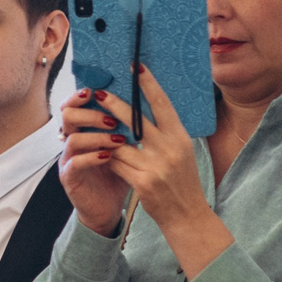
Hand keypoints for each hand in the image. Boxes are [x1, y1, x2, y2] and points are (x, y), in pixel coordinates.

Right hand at [58, 92, 131, 235]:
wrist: (108, 208)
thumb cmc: (120, 175)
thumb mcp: (128, 148)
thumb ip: (132, 128)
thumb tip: (152, 102)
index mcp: (85, 130)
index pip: (76, 105)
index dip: (82, 95)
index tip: (99, 89)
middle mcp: (73, 140)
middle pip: (68, 115)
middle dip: (90, 114)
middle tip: (112, 119)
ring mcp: (68, 158)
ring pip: (72, 138)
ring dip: (96, 136)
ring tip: (117, 139)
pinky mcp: (69, 177)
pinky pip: (75, 162)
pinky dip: (92, 157)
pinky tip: (108, 156)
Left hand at [110, 68, 214, 232]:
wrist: (187, 214)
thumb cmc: (181, 181)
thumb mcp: (181, 152)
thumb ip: (165, 133)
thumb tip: (148, 110)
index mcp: (180, 137)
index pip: (163, 104)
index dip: (148, 84)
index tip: (136, 66)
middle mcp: (170, 148)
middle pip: (136, 118)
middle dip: (115, 104)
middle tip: (100, 92)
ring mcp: (155, 165)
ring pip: (120, 142)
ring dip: (106, 135)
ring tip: (94, 125)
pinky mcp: (142, 182)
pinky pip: (116, 163)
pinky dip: (107, 157)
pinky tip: (99, 152)